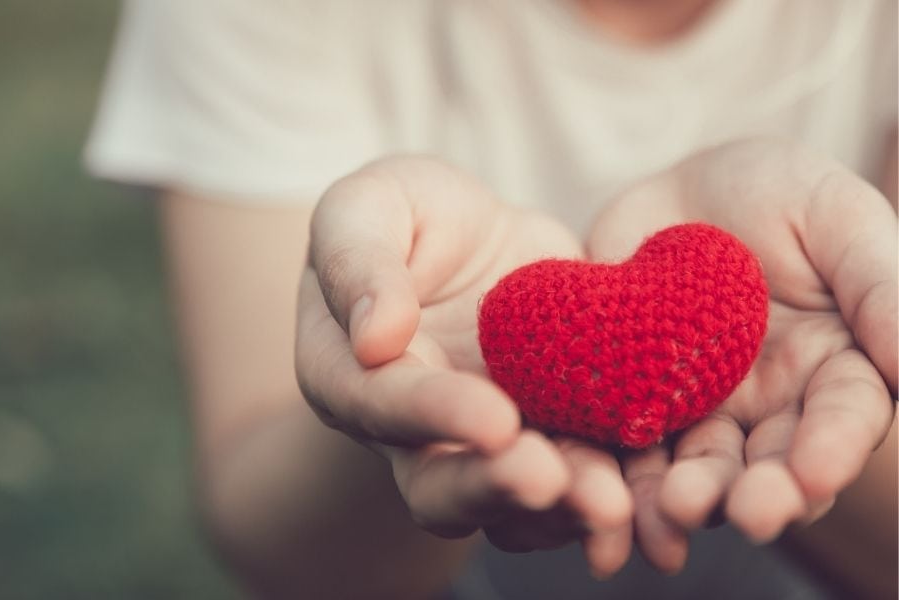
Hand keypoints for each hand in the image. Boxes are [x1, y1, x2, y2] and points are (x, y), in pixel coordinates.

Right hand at [296, 157, 633, 576]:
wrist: (469, 240)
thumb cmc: (401, 216)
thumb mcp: (366, 208)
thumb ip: (357, 263)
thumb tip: (375, 338)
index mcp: (348, 374)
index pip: (382, 404)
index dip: (435, 416)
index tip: (495, 420)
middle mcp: (407, 432)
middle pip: (439, 486)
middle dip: (496, 488)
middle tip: (551, 482)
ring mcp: (478, 447)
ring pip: (509, 504)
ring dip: (560, 509)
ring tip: (612, 503)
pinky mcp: (544, 438)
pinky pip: (572, 482)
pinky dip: (606, 491)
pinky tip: (646, 489)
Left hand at [587, 138, 897, 571]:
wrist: (674, 191)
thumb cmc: (773, 191)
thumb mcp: (837, 216)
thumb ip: (882, 287)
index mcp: (837, 368)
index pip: (844, 419)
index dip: (830, 450)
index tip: (812, 475)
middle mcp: (772, 406)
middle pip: (769, 464)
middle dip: (760, 493)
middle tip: (746, 514)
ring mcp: (698, 410)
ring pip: (696, 469)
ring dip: (688, 499)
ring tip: (673, 511)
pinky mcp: (632, 404)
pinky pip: (624, 449)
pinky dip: (618, 480)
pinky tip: (605, 502)